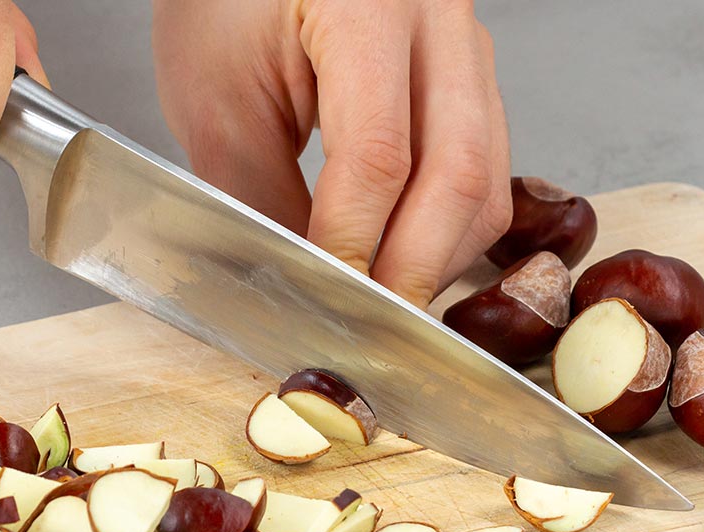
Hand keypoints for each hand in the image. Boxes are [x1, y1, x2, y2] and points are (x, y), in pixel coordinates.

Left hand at [152, 0, 511, 307]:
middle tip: (372, 327)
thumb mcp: (217, 94)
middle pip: (460, 172)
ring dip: (438, 253)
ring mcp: (465, 45)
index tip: (327, 302)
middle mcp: (437, 17)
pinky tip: (405, 252)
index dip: (352, 243)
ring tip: (384, 295)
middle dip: (413, 266)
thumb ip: (255, 193)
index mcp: (365, 6)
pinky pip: (486, 167)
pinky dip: (449, 226)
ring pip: (486, 178)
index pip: (378, 152)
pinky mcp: (470, 75)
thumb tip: (300, 284)